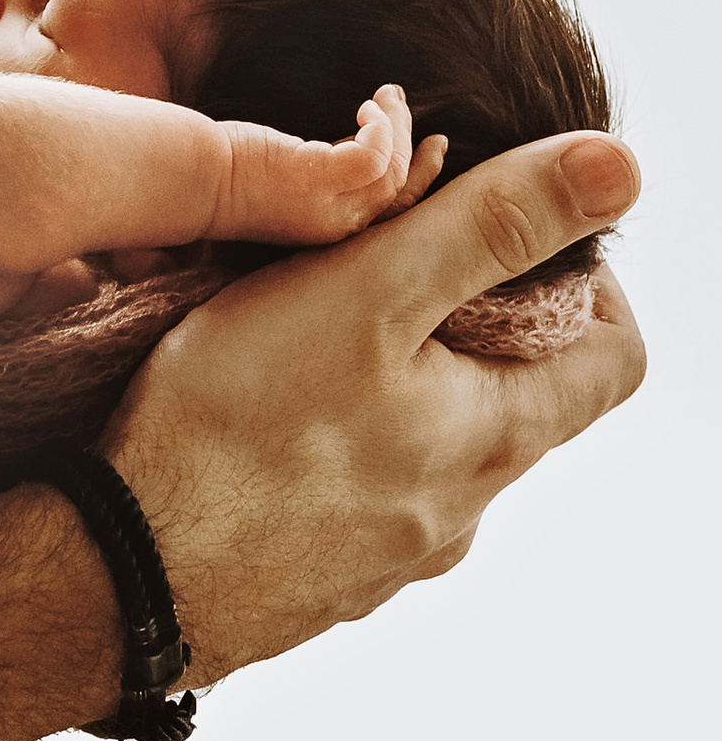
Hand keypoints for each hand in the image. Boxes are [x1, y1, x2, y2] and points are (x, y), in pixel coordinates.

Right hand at [102, 130, 642, 685]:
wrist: (124, 572)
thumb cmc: (237, 425)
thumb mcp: (369, 289)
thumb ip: (490, 224)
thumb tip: (616, 168)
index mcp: (495, 439)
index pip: (617, 358)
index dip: (590, 278)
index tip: (515, 226)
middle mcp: (460, 510)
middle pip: (519, 397)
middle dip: (472, 315)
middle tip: (386, 252)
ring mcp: (390, 552)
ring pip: (431, 441)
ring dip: (396, 375)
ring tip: (305, 321)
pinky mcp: (319, 570)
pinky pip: (358, 484)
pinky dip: (336, 431)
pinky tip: (259, 404)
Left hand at [212, 82, 448, 242]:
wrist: (186, 183)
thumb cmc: (223, 176)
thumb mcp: (289, 180)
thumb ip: (320, 171)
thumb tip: (346, 142)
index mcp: (330, 230)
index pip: (392, 212)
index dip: (417, 179)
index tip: (430, 147)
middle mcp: (336, 228)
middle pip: (403, 195)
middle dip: (419, 151)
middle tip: (415, 112)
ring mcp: (330, 208)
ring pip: (394, 172)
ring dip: (398, 129)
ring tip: (387, 97)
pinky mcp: (318, 180)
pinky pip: (374, 155)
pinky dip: (380, 127)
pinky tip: (366, 106)